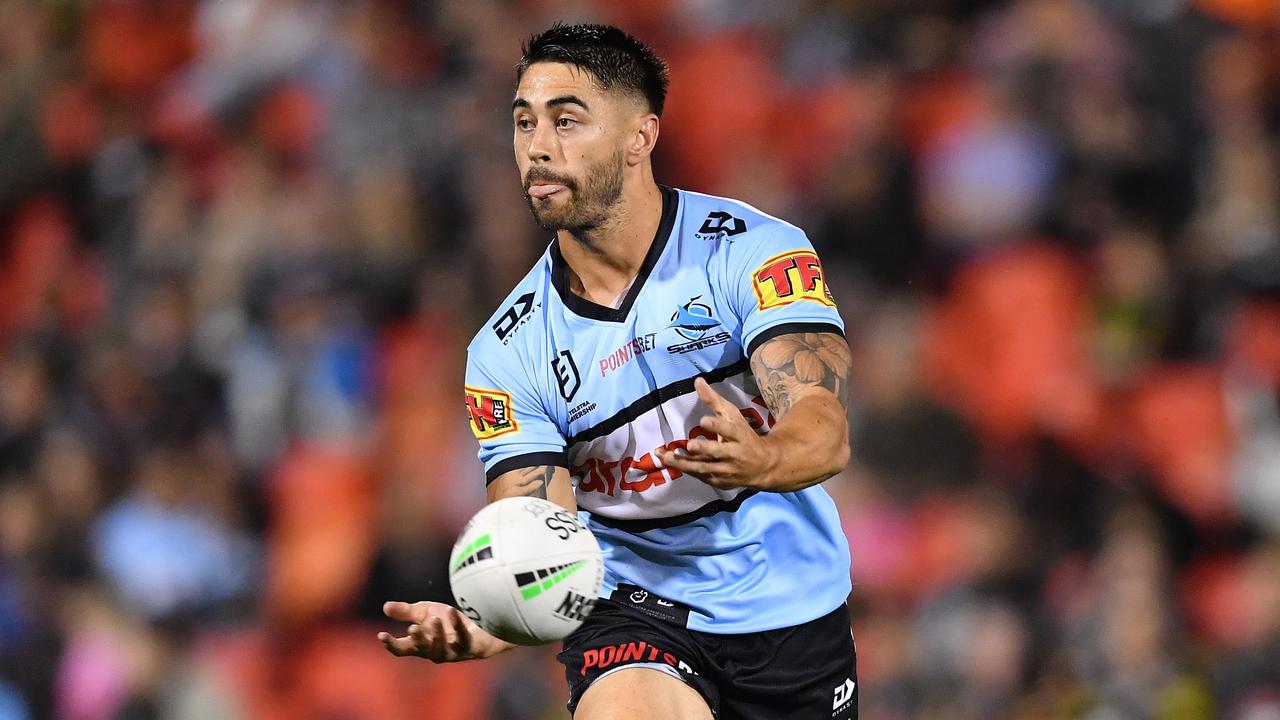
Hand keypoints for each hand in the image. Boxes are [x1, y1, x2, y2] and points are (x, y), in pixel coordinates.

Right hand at [377, 601, 510, 661]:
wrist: (482, 624)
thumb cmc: (450, 621)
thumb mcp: (426, 613)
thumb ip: (407, 612)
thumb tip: (385, 607)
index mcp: (422, 644)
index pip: (403, 649)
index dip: (392, 644)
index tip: (382, 635)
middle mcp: (436, 651)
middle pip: (423, 651)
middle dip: (418, 641)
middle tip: (413, 628)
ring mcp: (453, 651)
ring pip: (442, 650)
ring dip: (436, 635)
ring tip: (434, 619)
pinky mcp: (471, 647)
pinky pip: (463, 638)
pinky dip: (457, 624)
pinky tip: (451, 612)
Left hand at [655, 377, 779, 489]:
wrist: (764, 466)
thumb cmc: (745, 436)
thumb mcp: (733, 416)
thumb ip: (714, 400)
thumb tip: (697, 381)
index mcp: (740, 436)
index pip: (729, 430)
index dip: (717, 426)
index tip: (704, 420)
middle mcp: (734, 454)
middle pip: (718, 452)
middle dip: (704, 449)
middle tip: (690, 445)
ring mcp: (727, 470)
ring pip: (704, 468)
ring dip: (684, 463)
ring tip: (665, 456)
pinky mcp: (719, 482)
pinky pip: (700, 476)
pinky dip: (685, 469)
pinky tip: (669, 461)